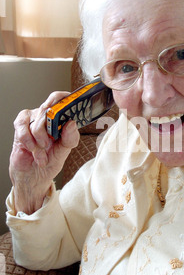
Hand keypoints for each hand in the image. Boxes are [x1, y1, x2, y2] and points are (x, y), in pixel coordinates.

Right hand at [9, 92, 79, 213]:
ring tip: (42, 151)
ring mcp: (33, 120)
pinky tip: (31, 149)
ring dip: (39, 139)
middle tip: (50, 141)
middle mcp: (47, 117)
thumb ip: (70, 138)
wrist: (33, 176)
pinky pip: (23, 126)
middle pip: (49, 108)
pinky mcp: (21, 126)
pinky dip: (28, 140)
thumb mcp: (64, 152)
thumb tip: (71, 123)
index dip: (65, 98)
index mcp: (61, 120)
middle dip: (50, 129)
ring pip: (37, 120)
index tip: (68, 102)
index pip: (63, 100)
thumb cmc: (49, 162)